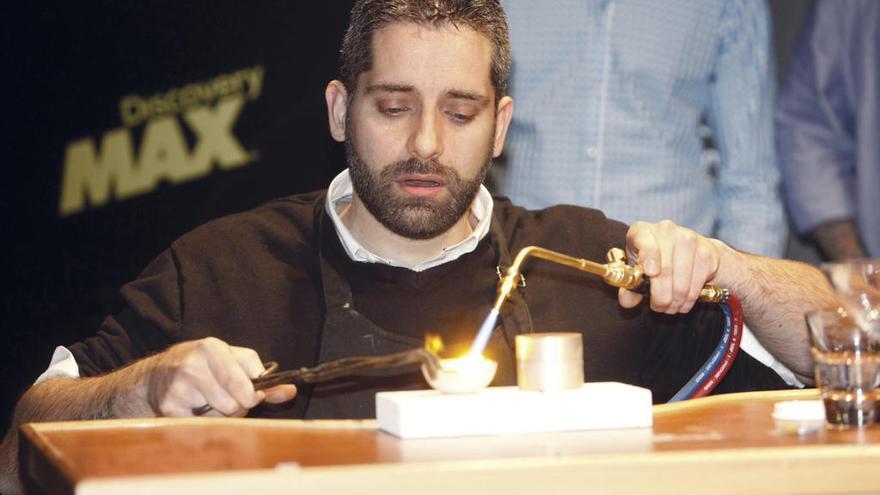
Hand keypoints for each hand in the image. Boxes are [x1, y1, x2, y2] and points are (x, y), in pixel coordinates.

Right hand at [142, 337, 296, 416]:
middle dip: (237, 407)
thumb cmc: (206, 365)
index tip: (252, 395)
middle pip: (233, 405)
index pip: (243, 384)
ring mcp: (178, 388)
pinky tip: (196, 408)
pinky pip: (201, 426)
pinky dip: (204, 422)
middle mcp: (192, 366)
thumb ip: (262, 376)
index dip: (253, 395)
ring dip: (221, 415)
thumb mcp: (233, 360)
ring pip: (218, 417)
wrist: (158, 374)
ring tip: (211, 402)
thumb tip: (290, 391)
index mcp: (212, 348)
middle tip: (228, 398)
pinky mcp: (169, 408)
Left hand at [619, 220, 722, 313]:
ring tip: (670, 307)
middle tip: (658, 308)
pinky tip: (683, 302)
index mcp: (642, 231)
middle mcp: (666, 230)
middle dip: (660, 298)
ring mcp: (688, 239)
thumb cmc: (655, 260)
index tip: (651, 272)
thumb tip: (628, 301)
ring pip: (681, 284)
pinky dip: (688, 300)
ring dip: (675, 302)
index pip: (644, 240)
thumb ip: (629, 286)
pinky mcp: (706, 253)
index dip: (648, 256)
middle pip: (664, 271)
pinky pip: (695, 286)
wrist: (692, 249)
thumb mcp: (637, 269)